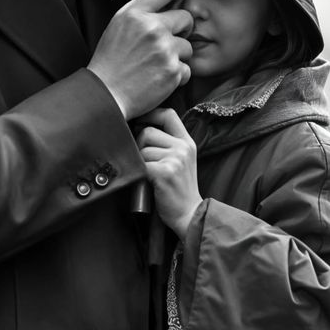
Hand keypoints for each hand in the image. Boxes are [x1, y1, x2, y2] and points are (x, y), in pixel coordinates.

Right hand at [88, 0, 192, 119]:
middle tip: (166, 41)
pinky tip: (158, 77)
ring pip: (187, 46)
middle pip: (186, 17)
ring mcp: (164, 50)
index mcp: (135, 13)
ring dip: (177, 55)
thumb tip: (168, 1)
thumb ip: (142, 11)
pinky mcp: (173, 71)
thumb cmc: (111, 61)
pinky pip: (187, 68)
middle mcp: (152, 28)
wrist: (106, 94)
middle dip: (181, 29)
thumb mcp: (118, 25)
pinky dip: (176, 75)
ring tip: (156, 64)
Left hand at [138, 109, 202, 235]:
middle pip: (148, 132)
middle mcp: (183, 147)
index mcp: (187, 142)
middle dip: (140, 146)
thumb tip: (140, 128)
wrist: (189, 215)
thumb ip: (168, 144)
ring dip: (140, 164)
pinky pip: (141, 164)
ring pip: (142, 150)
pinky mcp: (165, 172)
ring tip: (150, 177)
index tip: (140, 121)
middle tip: (145, 164)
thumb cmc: (179, 190)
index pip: (168, 114)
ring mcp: (175, 159)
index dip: (150, 114)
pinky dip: (139, 175)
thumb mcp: (181, 161)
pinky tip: (147, 183)